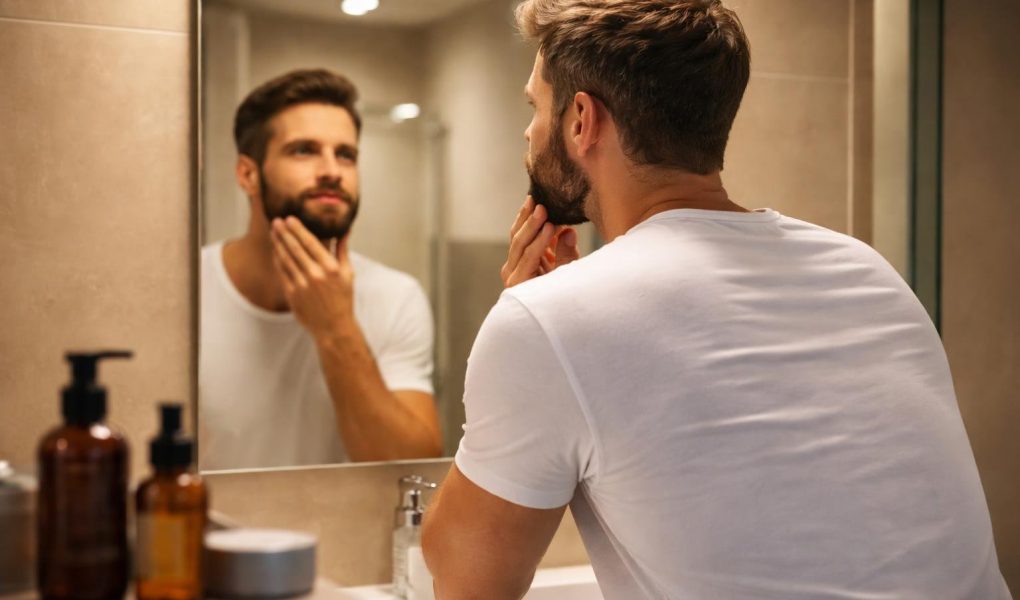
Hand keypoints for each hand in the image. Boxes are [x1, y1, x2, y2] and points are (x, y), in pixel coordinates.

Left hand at [270, 217, 355, 338]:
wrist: (333, 327)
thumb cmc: (343, 299)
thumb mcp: (348, 274)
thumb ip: (343, 250)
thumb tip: (345, 230)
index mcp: (331, 268)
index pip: (310, 242)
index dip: (298, 229)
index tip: (290, 218)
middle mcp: (315, 275)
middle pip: (295, 248)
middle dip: (284, 232)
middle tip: (276, 221)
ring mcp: (302, 285)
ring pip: (285, 258)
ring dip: (278, 243)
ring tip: (273, 232)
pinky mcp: (292, 294)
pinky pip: (282, 272)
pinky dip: (278, 260)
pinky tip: (275, 251)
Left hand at [500, 196, 579, 287]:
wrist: (549, 304)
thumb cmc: (560, 295)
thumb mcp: (566, 279)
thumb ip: (566, 257)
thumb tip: (568, 232)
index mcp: (521, 283)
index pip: (530, 257)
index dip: (540, 240)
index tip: (551, 225)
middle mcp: (511, 273)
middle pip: (518, 244)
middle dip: (531, 224)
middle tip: (542, 206)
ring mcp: (512, 263)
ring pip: (516, 236)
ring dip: (526, 217)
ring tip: (533, 200)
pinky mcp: (517, 256)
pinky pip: (520, 235)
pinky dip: (528, 221)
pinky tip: (534, 206)